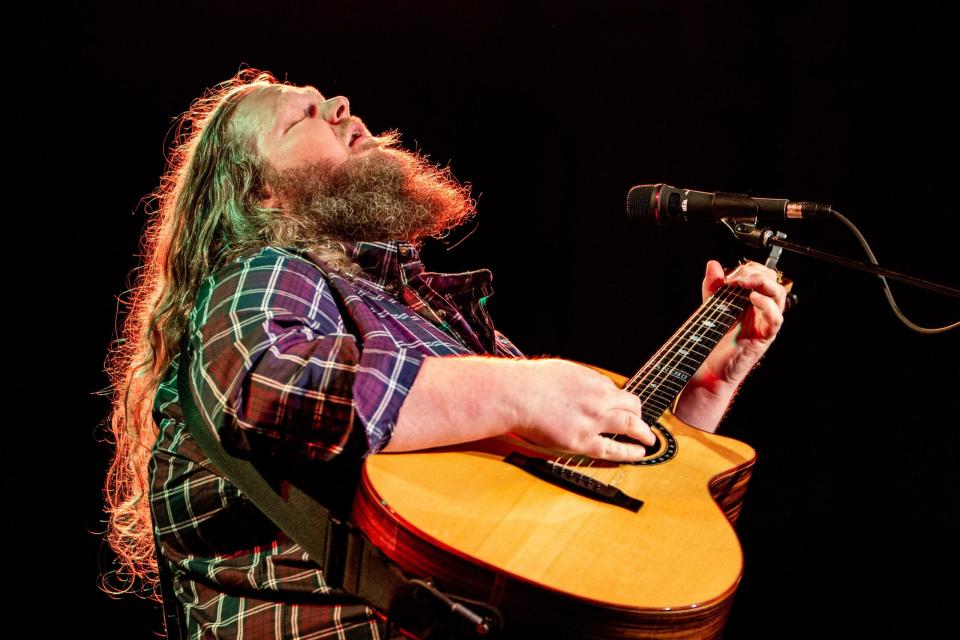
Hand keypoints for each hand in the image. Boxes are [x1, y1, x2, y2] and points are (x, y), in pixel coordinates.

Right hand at [514, 359, 654, 461]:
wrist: (517, 395)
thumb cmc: (532, 381)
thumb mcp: (564, 370)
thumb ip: (580, 381)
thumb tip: (587, 387)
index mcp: (593, 380)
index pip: (616, 390)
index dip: (619, 401)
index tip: (620, 407)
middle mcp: (599, 398)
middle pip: (631, 406)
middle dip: (639, 414)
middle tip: (642, 421)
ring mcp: (593, 420)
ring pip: (630, 426)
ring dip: (643, 432)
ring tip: (649, 439)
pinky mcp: (582, 441)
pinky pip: (613, 449)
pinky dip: (630, 452)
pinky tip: (639, 453)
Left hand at [700, 260, 786, 383]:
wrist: (709, 366)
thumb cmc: (713, 337)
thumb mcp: (711, 305)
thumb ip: (712, 286)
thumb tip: (713, 264)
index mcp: (751, 299)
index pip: (761, 274)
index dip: (749, 269)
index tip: (731, 276)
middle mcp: (761, 309)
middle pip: (773, 281)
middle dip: (757, 273)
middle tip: (738, 278)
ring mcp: (764, 322)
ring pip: (779, 296)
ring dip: (763, 284)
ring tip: (745, 283)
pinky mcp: (764, 336)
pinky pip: (776, 319)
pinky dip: (767, 305)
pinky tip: (753, 299)